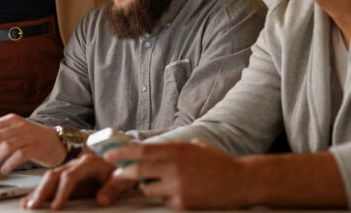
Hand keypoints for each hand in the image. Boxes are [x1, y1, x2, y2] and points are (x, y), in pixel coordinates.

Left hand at [0, 114, 66, 173]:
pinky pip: (20, 154)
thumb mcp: (13, 133)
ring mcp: (29, 135)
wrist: (56, 141)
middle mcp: (19, 125)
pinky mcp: (37, 146)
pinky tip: (3, 170)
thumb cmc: (31, 140)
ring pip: (6, 146)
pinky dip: (9, 163)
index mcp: (10, 120)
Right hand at [22, 153, 133, 209]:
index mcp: (89, 163)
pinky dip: (40, 192)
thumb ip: (113, 189)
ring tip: (27, 205)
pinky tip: (29, 200)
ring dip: (38, 192)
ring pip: (50, 178)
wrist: (124, 162)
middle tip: (34, 206)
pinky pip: (52, 184)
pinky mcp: (67, 178)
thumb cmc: (122, 171)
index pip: (71, 177)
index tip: (56, 206)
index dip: (62, 191)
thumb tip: (102, 200)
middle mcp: (76, 164)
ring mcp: (70, 170)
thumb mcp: (123, 180)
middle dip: (43, 191)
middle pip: (55, 175)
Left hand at [106, 140, 251, 209]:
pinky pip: (164, 201)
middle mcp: (175, 167)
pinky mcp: (183, 203)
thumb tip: (152, 150)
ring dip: (148, 187)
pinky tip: (180, 193)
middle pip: (138, 171)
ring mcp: (178, 186)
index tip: (109, 154)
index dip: (122, 152)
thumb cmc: (217, 162)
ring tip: (161, 183)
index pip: (142, 150)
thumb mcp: (194, 146)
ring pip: (148, 189)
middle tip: (116, 174)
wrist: (241, 181)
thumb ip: (173, 148)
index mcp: (177, 149)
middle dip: (123, 173)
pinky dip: (166, 198)